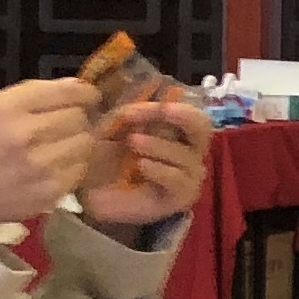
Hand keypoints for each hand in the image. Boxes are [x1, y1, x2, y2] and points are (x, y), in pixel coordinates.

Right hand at [0, 80, 103, 236]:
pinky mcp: (51, 191)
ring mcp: (41, 165)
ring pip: (85, 142)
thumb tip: (76, 86)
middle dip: (76, 118)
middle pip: (78, 117)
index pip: (65, 91)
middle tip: (65, 126)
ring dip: (77, 142)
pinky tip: (54, 167)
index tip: (89, 96)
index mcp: (5, 108)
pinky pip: (81, 169)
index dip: (84, 93)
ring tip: (59, 146)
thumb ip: (29, 95)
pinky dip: (73, 166)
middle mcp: (26, 133)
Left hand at [77, 90, 211, 233]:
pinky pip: (179, 179)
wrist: (95, 201)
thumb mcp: (108, 133)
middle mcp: (188, 151)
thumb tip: (136, 96)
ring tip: (133, 142)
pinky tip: (141, 166)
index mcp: (174, 132)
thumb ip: (123, 116)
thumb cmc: (105, 164)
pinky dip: (160, 169)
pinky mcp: (182, 197)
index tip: (132, 110)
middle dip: (182, 115)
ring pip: (187, 154)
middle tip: (161, 112)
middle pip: (203, 126)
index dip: (164, 104)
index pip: (185, 110)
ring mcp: (188, 175)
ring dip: (160, 144)